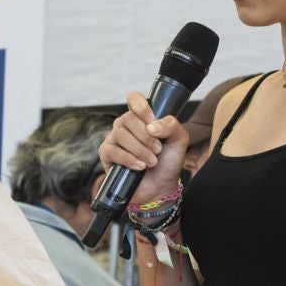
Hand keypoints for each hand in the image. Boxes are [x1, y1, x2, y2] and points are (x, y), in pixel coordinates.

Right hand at [98, 90, 189, 207]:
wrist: (160, 187)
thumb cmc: (168, 161)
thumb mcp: (179, 140)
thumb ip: (172, 126)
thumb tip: (152, 126)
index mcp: (141, 117)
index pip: (134, 99)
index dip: (141, 106)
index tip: (152, 120)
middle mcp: (125, 125)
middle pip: (128, 118)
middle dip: (146, 136)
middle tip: (158, 149)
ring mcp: (114, 139)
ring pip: (120, 134)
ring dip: (140, 149)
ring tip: (152, 161)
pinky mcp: (106, 155)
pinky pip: (112, 151)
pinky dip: (129, 159)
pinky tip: (140, 166)